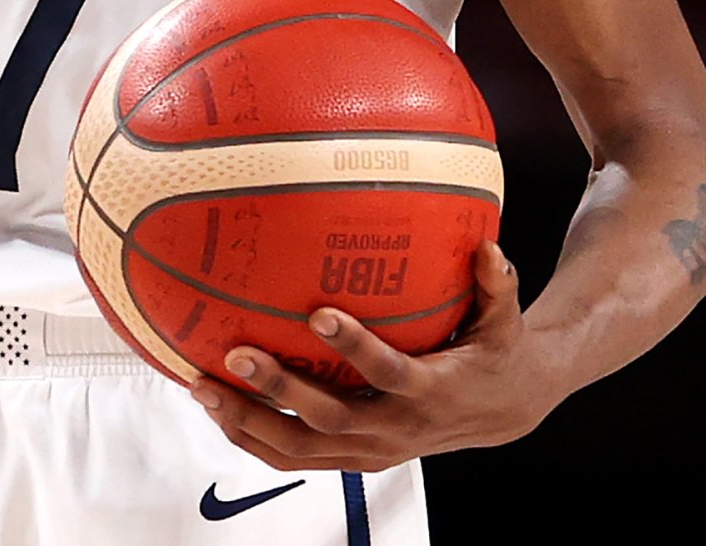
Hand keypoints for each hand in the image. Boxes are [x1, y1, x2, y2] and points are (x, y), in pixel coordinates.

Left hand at [189, 242, 557, 472]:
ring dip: (250, 421)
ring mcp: (373, 450)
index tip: (318, 314)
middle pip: (330, 420)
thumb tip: (487, 246)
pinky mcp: (355, 459)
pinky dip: (253, 439)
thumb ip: (496, 285)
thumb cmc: (494, 352)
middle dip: (280, 390)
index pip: (389, 371)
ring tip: (202, 386)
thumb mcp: (504, 320)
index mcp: (431, 389)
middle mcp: (397, 428)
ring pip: (302, 449)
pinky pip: (297, 458)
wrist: (502, 412)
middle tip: (235, 354)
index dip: (355, 347)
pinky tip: (215, 408)